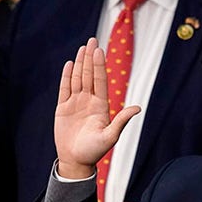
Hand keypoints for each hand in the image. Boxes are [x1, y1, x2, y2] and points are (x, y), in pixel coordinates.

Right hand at [53, 38, 140, 178]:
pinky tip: (69, 64)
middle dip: (90, 58)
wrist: (76, 161)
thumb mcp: (110, 136)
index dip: (99, 65)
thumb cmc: (95, 151)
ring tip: (82, 48)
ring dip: (80, 63)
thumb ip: (122, 121)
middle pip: (89, 75)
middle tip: (92, 40)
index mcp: (101, 106)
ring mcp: (76, 103)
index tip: (100, 50)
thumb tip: (138, 108)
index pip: (100, 81)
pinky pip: (64, 89)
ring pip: (77, 79)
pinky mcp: (63, 109)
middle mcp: (89, 101)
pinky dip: (66, 77)